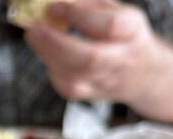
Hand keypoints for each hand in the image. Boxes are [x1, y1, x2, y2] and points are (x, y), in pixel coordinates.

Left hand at [25, 0, 157, 103]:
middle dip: (56, 44)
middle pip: (89, 58)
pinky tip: (46, 54)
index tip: (54, 7)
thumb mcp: (116, 10)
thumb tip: (54, 0)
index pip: (109, 25)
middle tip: (33, 30)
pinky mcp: (88, 95)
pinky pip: (65, 86)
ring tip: (34, 37)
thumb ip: (89, 4)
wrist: (140, 73)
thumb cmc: (121, 35)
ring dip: (47, 56)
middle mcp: (120, 59)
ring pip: (73, 77)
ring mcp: (104, 81)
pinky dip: (51, 69)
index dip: (79, 16)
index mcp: (131, 30)